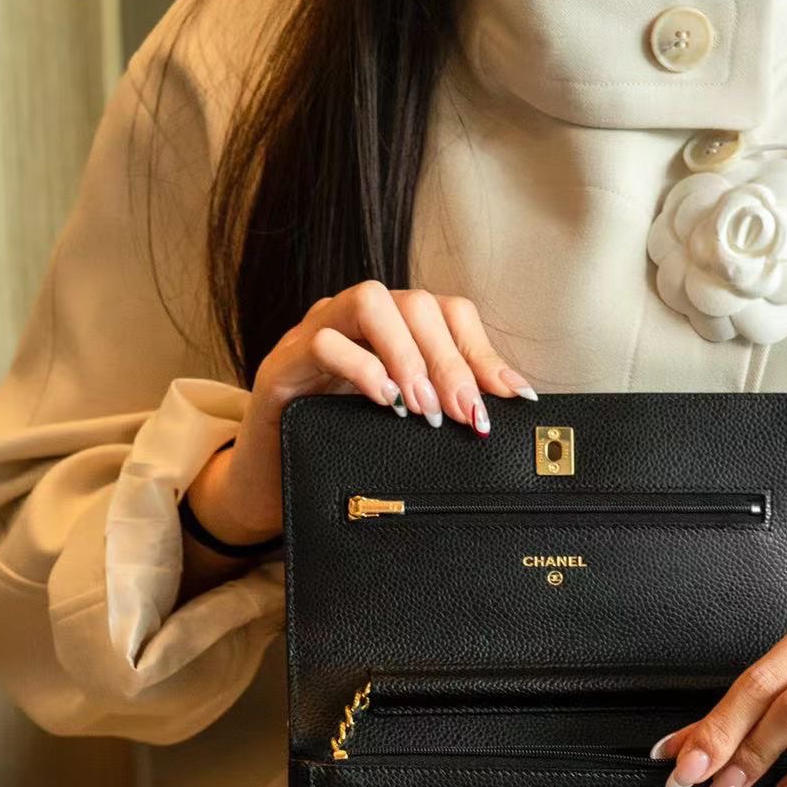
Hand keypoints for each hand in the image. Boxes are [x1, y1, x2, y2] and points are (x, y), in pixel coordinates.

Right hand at [182, 284, 535, 559]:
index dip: (483, 352)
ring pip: (370, 300)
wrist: (271, 486)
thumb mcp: (404, 430)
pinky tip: (384, 403)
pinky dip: (361, 368)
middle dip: (451, 362)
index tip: (512, 399)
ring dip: (407, 355)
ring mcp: (315, 333)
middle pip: (416, 304)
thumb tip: (514, 407)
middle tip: (468, 416)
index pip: (447, 313)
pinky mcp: (282, 364)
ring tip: (423, 410)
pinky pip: (323, 342)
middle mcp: (355, 321)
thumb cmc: (343, 454)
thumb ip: (448, 411)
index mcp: (391, 332)